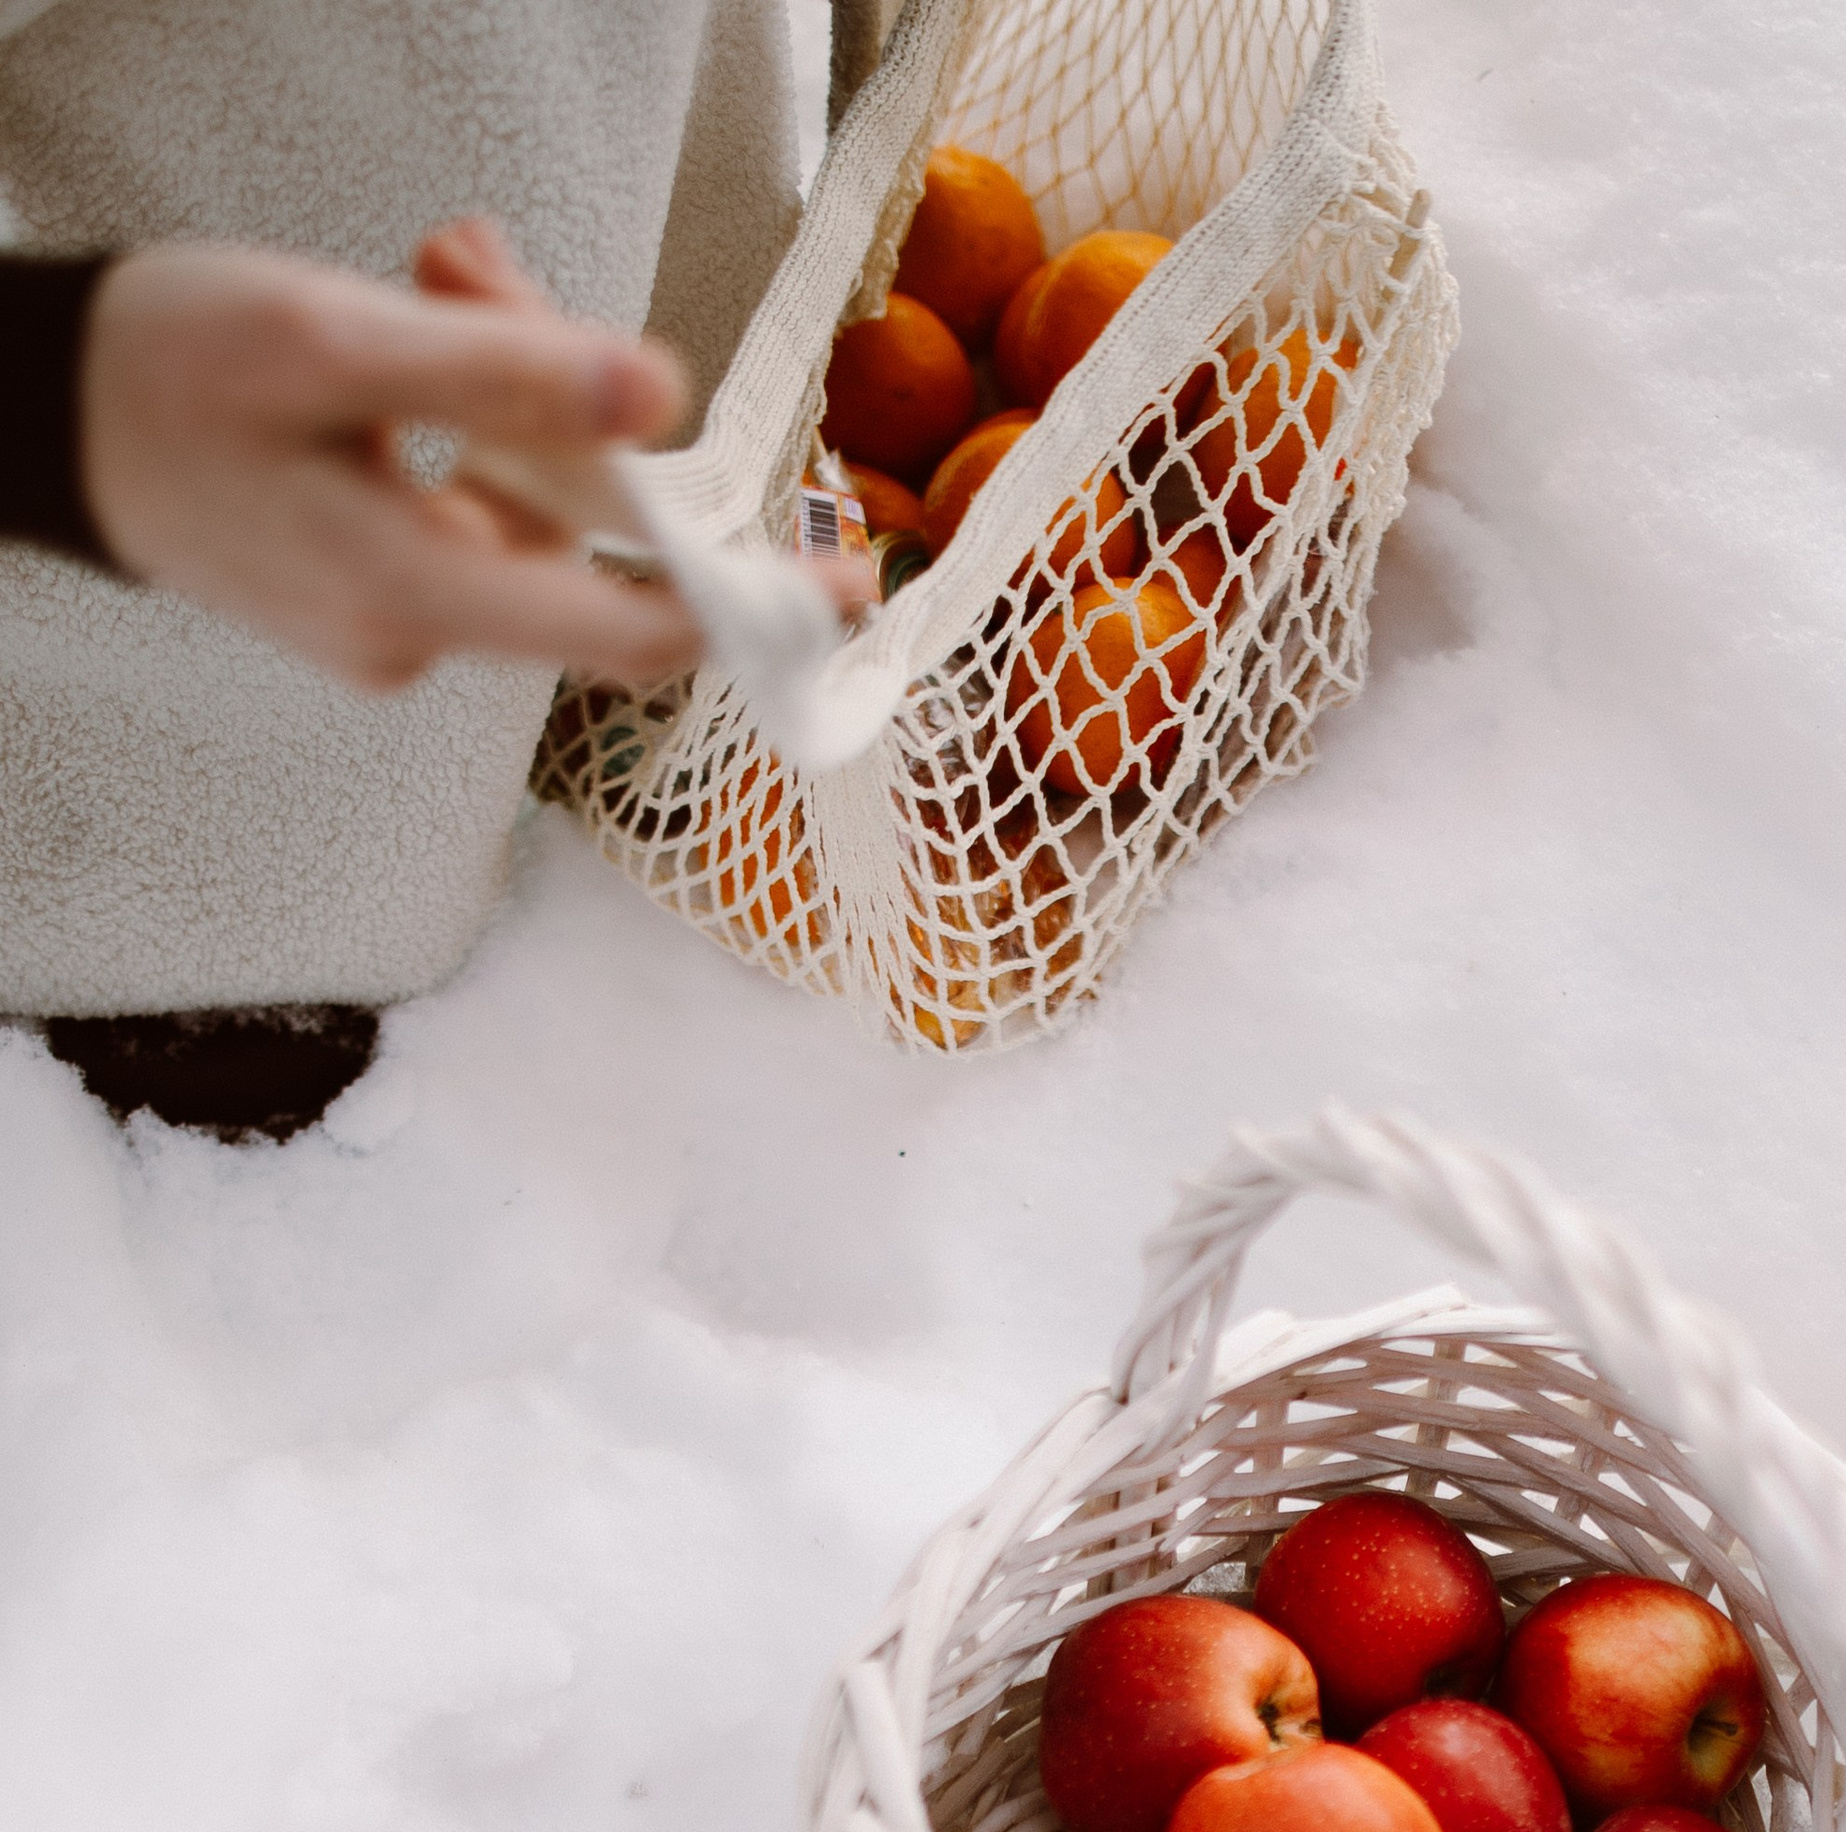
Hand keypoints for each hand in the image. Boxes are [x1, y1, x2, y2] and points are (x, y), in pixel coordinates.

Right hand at [79, 223, 864, 694]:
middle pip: (581, 537)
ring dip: (513, 380)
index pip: (631, 636)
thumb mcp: (336, 341)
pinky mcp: (388, 588)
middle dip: (576, 402)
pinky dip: (470, 412)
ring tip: (433, 261)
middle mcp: (426, 638)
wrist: (47, 420)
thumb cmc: (169, 369)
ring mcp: (407, 623)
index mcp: (418, 595)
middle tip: (481, 262)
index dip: (746, 609)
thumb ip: (500, 375)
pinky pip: (474, 499)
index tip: (847, 580)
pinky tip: (420, 313)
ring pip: (528, 500)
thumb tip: (656, 400)